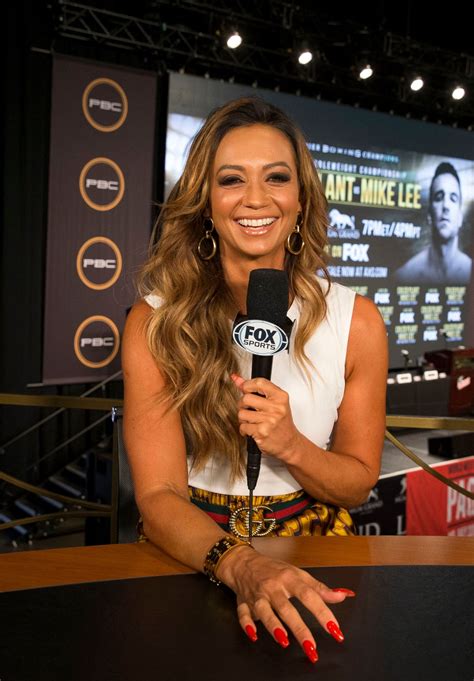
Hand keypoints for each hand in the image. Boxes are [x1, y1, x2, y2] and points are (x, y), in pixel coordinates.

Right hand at [217, 546, 353, 662]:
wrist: (243, 562)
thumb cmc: (274, 569)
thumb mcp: (298, 574)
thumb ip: (319, 588)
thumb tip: (343, 595)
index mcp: (289, 578)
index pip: (309, 595)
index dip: (322, 613)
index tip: (335, 630)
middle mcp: (273, 587)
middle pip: (287, 608)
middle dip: (299, 628)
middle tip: (312, 647)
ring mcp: (257, 595)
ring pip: (264, 611)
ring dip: (273, 626)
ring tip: (284, 641)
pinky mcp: (243, 603)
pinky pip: (243, 614)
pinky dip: (247, 624)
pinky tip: (254, 635)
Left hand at [231, 374, 300, 462]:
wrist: (289, 443)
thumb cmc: (281, 422)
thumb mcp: (274, 402)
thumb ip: (256, 389)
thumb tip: (237, 379)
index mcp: (281, 397)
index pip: (259, 383)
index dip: (247, 385)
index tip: (245, 389)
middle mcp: (276, 408)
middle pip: (246, 398)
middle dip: (243, 404)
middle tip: (248, 409)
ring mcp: (269, 420)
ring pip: (242, 413)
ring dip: (243, 419)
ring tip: (252, 421)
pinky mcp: (262, 432)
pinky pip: (243, 426)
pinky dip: (244, 429)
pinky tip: (252, 430)